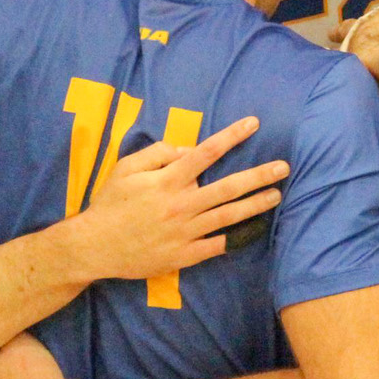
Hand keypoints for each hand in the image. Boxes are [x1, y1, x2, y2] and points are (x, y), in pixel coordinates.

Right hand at [63, 116, 287, 280]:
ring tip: (277, 195)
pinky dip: (237, 237)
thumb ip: (158, 152)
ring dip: (256, 204)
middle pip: (228, 187)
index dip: (232, 136)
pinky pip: (217, 245)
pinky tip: (255, 229)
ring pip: (229, 216)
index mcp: (167, 180)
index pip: (206, 152)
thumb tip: (188, 149)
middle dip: (259, 175)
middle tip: (284, 167)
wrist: (94, 247)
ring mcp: (185, 232)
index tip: (253, 123)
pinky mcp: (184, 255)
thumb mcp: (126, 168)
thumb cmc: (110, 203)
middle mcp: (181, 204)